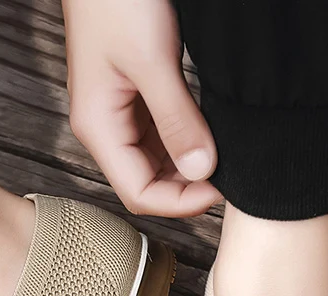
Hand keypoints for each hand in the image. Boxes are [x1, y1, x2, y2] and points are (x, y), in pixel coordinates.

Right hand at [62, 0, 220, 216]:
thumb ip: (177, 121)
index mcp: (98, 127)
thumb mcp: (152, 61)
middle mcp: (104, 126)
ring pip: (155, 160)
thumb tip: (202, 171)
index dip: (179, 202)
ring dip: (188, 166)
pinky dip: (184, 139)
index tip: (220, 188)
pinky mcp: (132, 94)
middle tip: (229, 174)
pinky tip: (208, 132)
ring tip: (223, 155)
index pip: (138, 192)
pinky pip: (159, 133)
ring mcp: (117, 111)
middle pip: (146, 182)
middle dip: (186, 187)